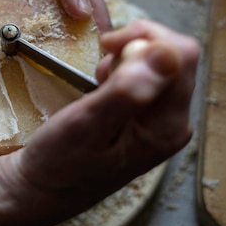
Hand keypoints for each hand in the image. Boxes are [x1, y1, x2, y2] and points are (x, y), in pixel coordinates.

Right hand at [0, 19, 198, 216]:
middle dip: (134, 47)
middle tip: (100, 70)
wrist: (44, 187)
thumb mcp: (85, 124)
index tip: (108, 47)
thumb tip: (167, 53)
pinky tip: (102, 90)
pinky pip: (146, 74)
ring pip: (159, 61)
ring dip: (126, 58)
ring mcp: (163, 119)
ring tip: (98, 84)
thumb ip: (127, 91)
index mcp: (168, 125)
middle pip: (174, 54)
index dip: (144, 38)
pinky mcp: (149, 116)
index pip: (181, 53)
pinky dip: (122, 69)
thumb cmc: (59, 162)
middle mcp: (174, 121)